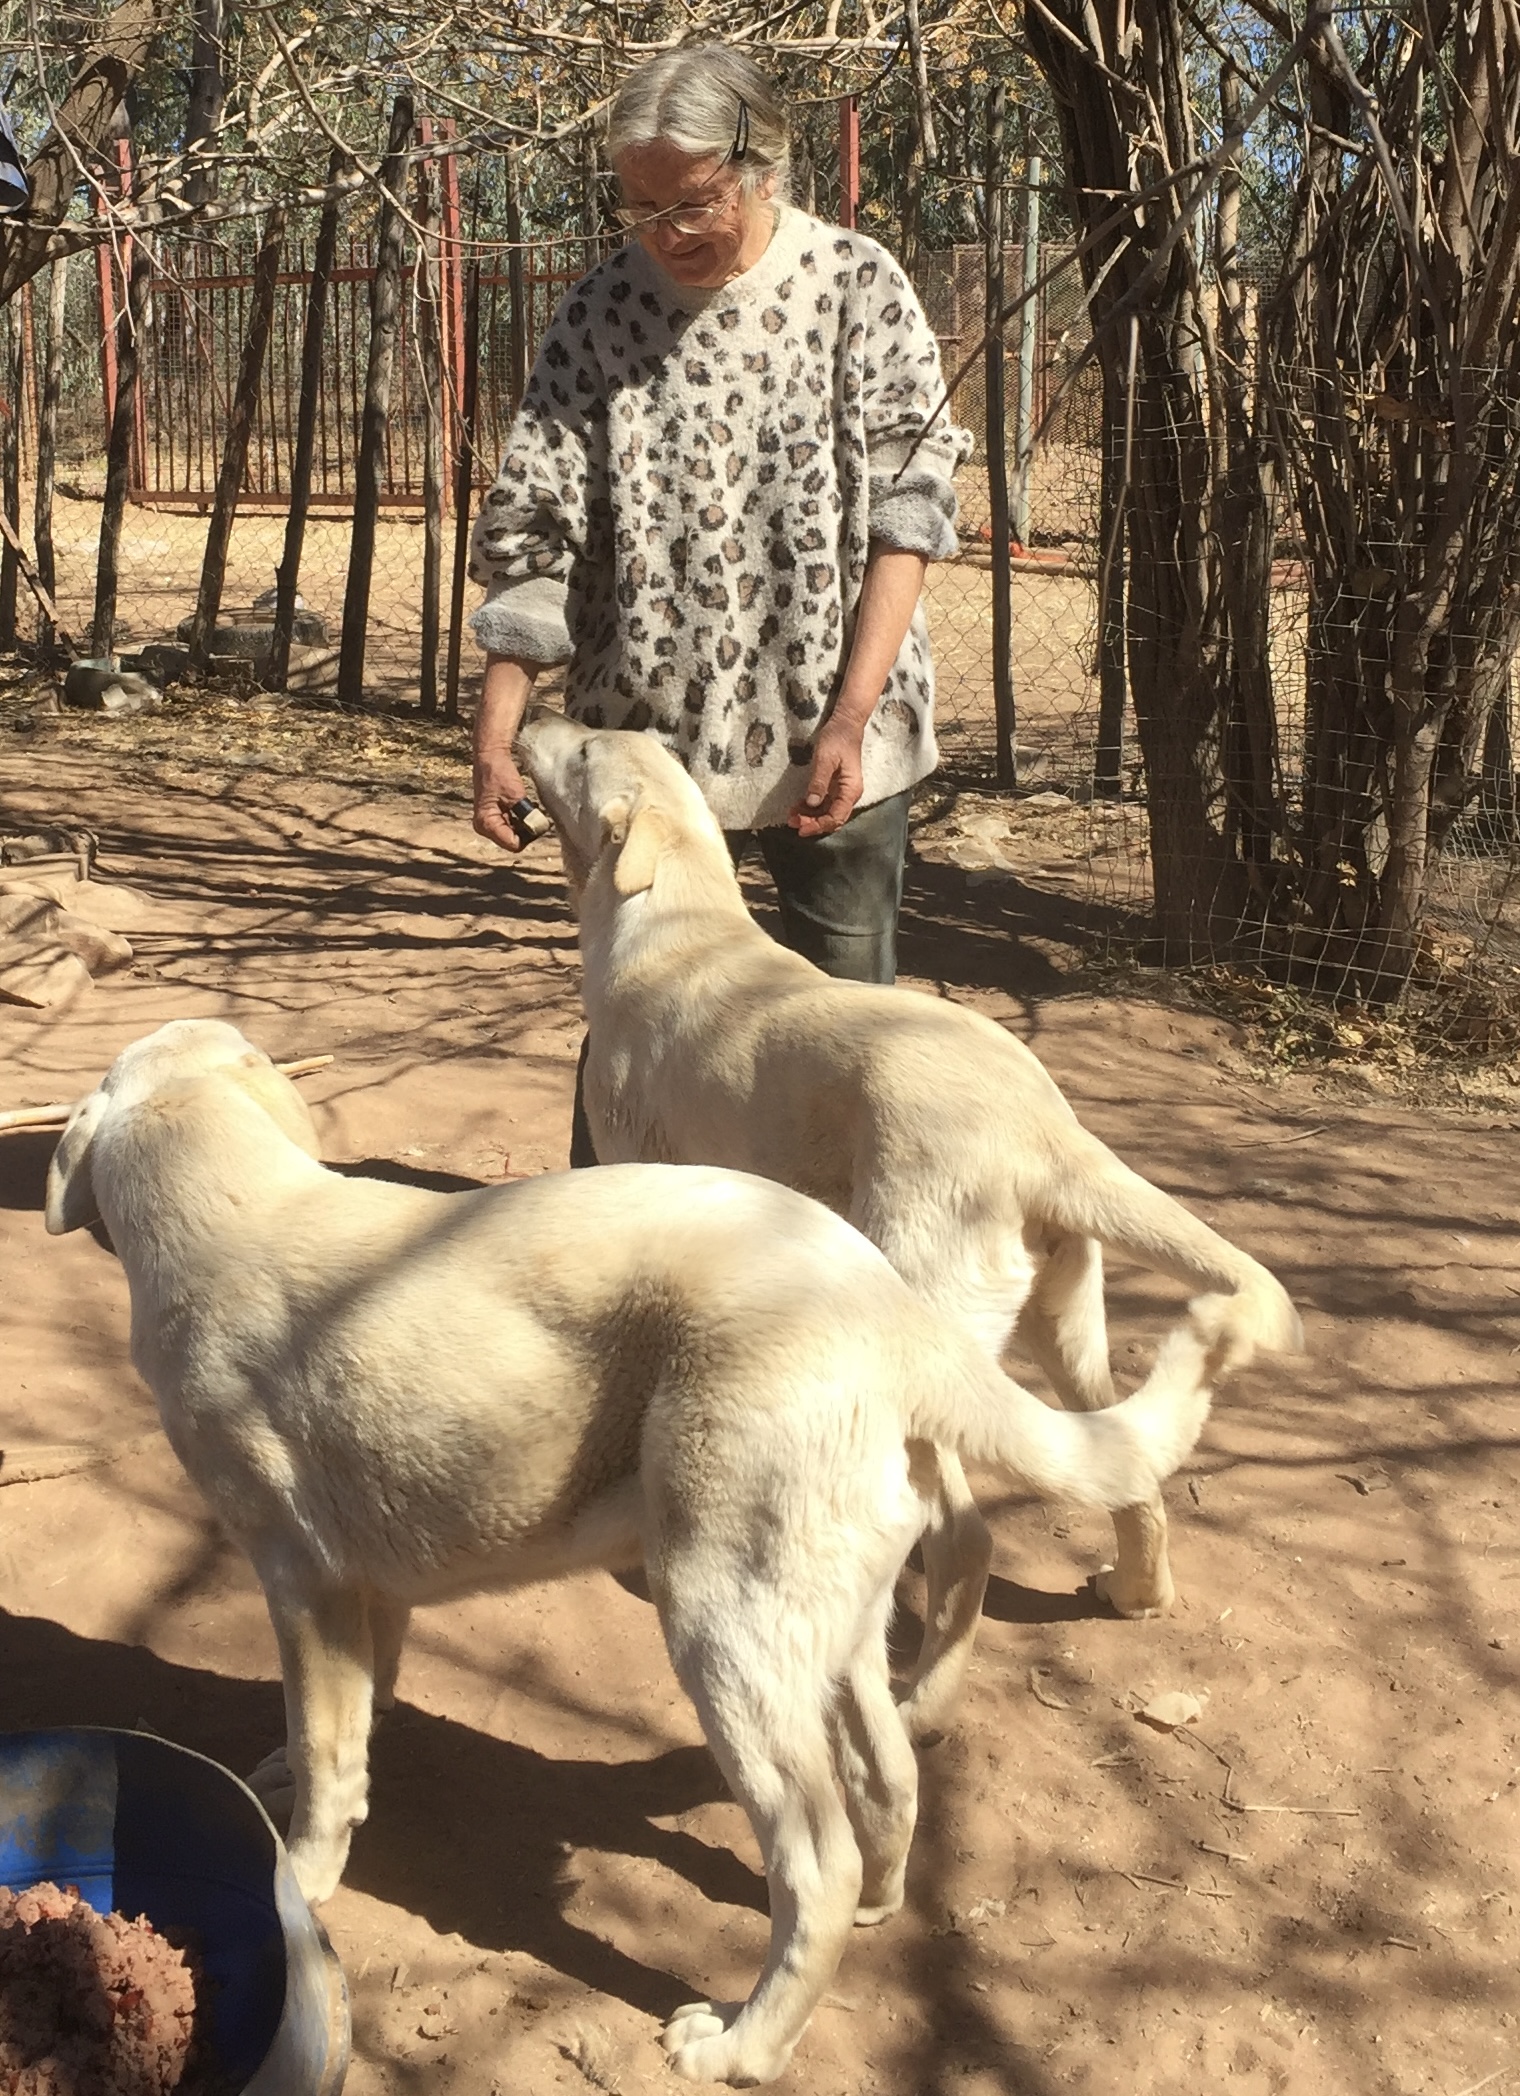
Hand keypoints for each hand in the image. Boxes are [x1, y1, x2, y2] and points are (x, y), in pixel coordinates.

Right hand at [473, 746, 530, 851]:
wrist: (490, 757)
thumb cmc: (499, 772)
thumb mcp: (516, 795)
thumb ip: (526, 815)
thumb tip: (539, 828)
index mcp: (486, 824)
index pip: (513, 844)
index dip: (528, 835)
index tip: (538, 820)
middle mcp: (484, 828)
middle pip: (513, 842)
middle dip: (527, 830)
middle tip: (535, 812)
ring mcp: (488, 824)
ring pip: (514, 836)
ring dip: (524, 825)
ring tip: (528, 807)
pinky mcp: (494, 819)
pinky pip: (512, 827)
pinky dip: (521, 821)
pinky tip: (524, 808)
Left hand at [789, 719, 865, 837]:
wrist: (845, 725)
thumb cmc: (837, 738)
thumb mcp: (825, 758)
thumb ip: (819, 781)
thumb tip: (812, 803)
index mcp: (850, 790)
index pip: (836, 817)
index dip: (818, 825)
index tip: (801, 828)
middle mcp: (849, 795)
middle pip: (832, 818)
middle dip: (812, 823)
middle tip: (792, 822)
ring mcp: (842, 792)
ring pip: (827, 813)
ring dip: (810, 817)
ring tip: (791, 816)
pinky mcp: (834, 788)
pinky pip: (823, 804)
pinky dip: (810, 808)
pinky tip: (797, 808)